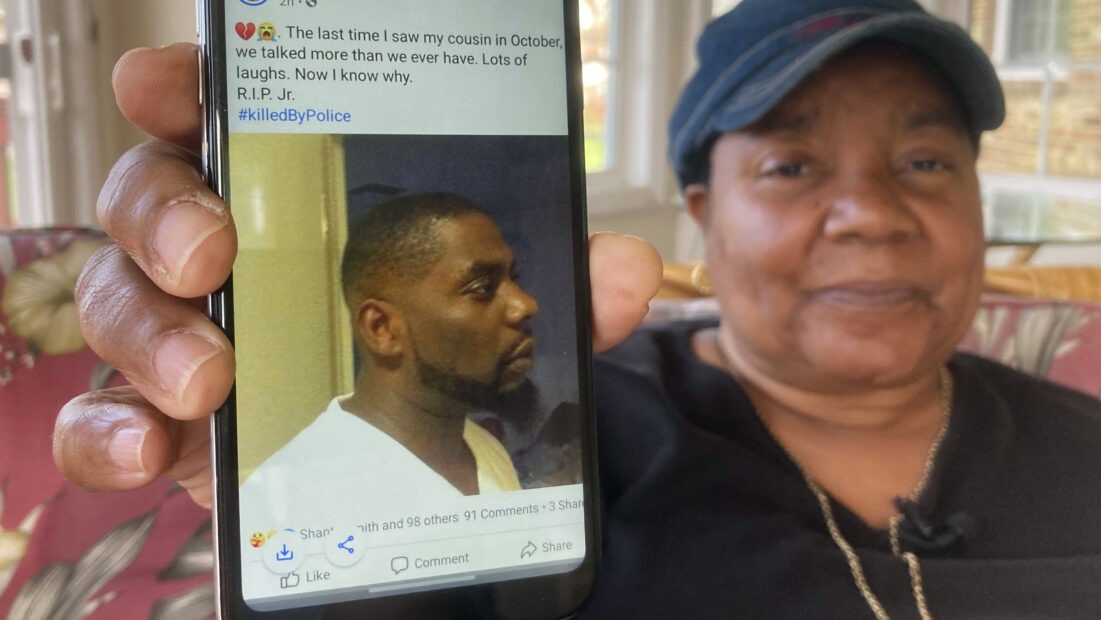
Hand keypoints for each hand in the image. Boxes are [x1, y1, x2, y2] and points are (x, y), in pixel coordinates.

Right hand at [53, 44, 662, 507]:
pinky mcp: (166, 421)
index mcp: (293, 203)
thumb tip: (626, 272)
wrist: (396, 471)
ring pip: (115, 298)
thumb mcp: (502, 323)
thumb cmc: (428, 364)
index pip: (223, 123)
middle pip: (148, 195)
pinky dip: (109, 430)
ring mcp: (185, 335)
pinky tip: (154, 448)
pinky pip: (98, 416)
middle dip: (164, 211)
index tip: (167, 83)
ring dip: (148, 330)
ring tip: (210, 378)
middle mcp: (223, 255)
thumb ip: (560, 291)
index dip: (184, 91)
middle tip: (211, 250)